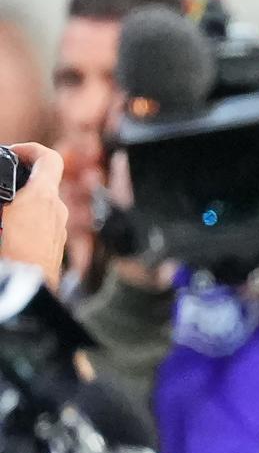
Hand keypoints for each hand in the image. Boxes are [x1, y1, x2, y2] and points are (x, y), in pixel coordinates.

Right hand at [0, 143, 68, 288]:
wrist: (27, 302)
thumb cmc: (10, 258)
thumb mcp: (1, 215)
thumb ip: (3, 199)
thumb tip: (6, 201)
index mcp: (42, 199)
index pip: (49, 159)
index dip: (30, 150)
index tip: (12, 153)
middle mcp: (57, 213)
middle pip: (42, 184)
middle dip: (16, 182)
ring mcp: (58, 233)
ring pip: (40, 208)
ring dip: (19, 205)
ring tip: (2, 215)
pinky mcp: (53, 251)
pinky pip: (40, 228)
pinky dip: (23, 224)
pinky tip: (6, 234)